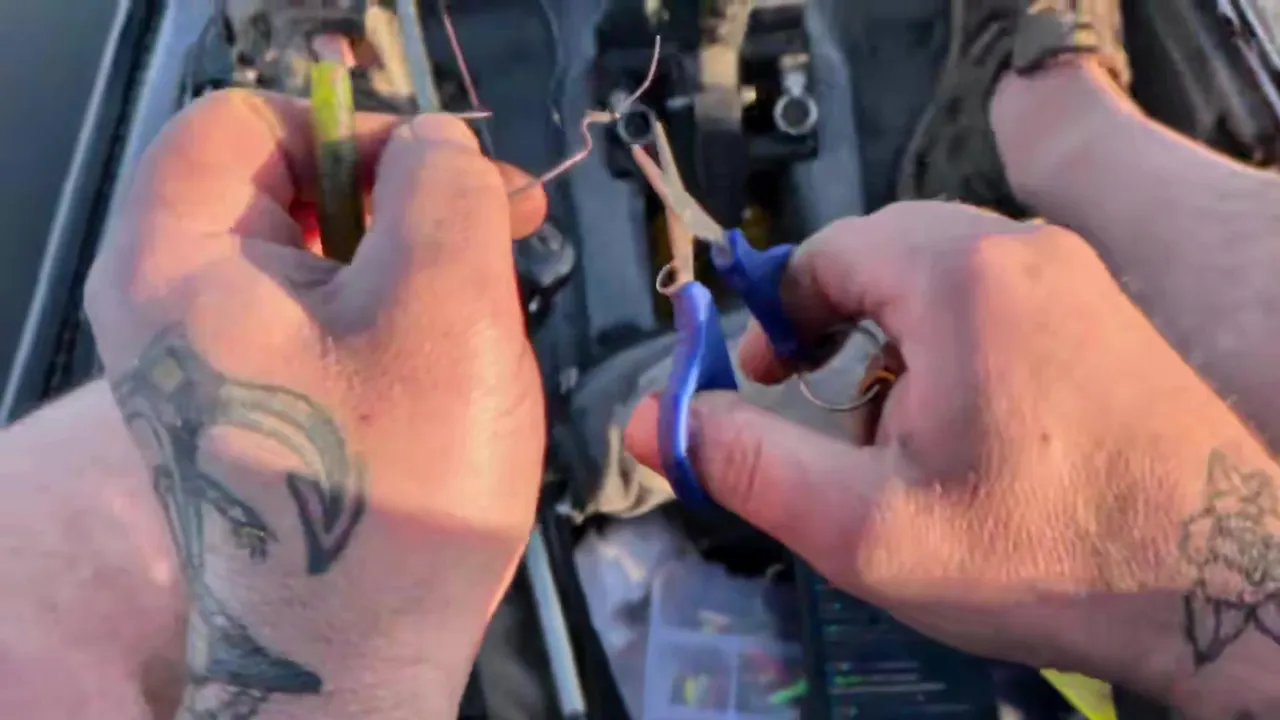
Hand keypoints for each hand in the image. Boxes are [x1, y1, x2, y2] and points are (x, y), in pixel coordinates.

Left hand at [86, 89, 548, 716]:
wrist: (353, 660)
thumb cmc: (394, 487)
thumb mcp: (445, 307)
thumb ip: (446, 189)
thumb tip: (435, 148)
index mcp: (176, 260)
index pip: (244, 121)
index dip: (353, 125)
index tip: (447, 176)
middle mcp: (170, 303)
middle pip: (285, 185)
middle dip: (404, 193)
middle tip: (504, 226)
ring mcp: (209, 359)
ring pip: (320, 254)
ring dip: (415, 257)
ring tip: (494, 303)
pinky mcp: (254, 404)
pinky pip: (324, 318)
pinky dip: (396, 312)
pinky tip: (458, 352)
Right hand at [626, 202, 1279, 713]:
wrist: (1221, 585)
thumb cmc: (1044, 552)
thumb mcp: (863, 525)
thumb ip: (743, 463)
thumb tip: (653, 420)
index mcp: (960, 276)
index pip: (829, 251)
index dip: (775, 313)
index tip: (759, 374)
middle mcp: (1025, 252)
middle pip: (887, 254)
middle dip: (835, 326)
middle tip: (818, 402)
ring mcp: (1078, 280)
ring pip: (944, 278)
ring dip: (896, 341)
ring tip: (896, 434)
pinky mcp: (1110, 316)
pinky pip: (1000, 300)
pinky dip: (956, 347)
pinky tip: (968, 431)